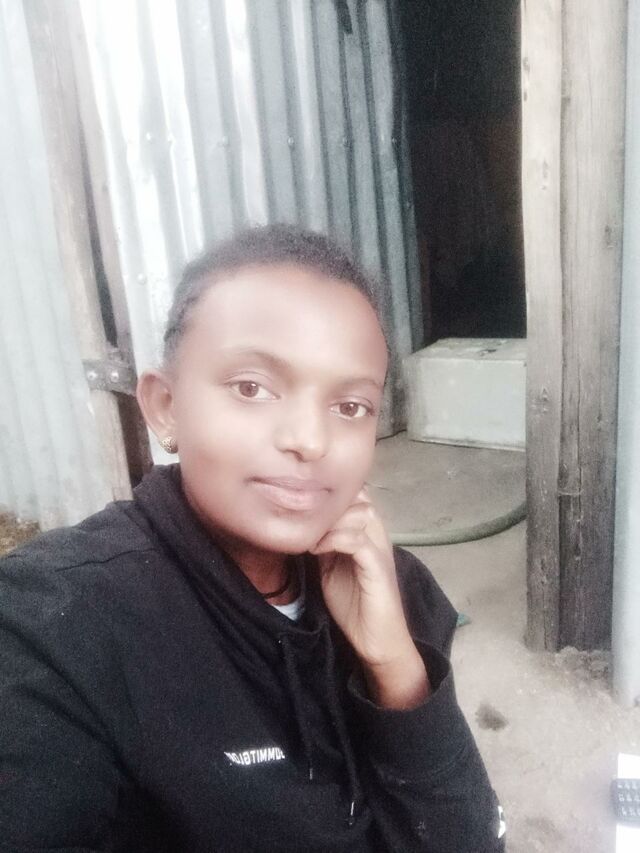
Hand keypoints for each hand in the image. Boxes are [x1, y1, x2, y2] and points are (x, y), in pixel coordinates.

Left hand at [311, 489, 429, 707]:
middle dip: (329, 503)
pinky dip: (334, 539)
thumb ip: (324, 543)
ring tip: (309, 535)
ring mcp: (380, 550)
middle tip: (304, 519)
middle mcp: (378, 536)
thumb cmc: (355, 605)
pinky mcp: (378, 569)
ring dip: (331, 520)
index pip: (355, 494)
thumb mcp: (331, 567)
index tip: (303, 508)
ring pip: (361, 512)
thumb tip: (302, 526)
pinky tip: (316, 550)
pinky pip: (358, 541)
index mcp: (368, 533)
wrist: (378, 641)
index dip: (330, 494)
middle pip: (359, 496)